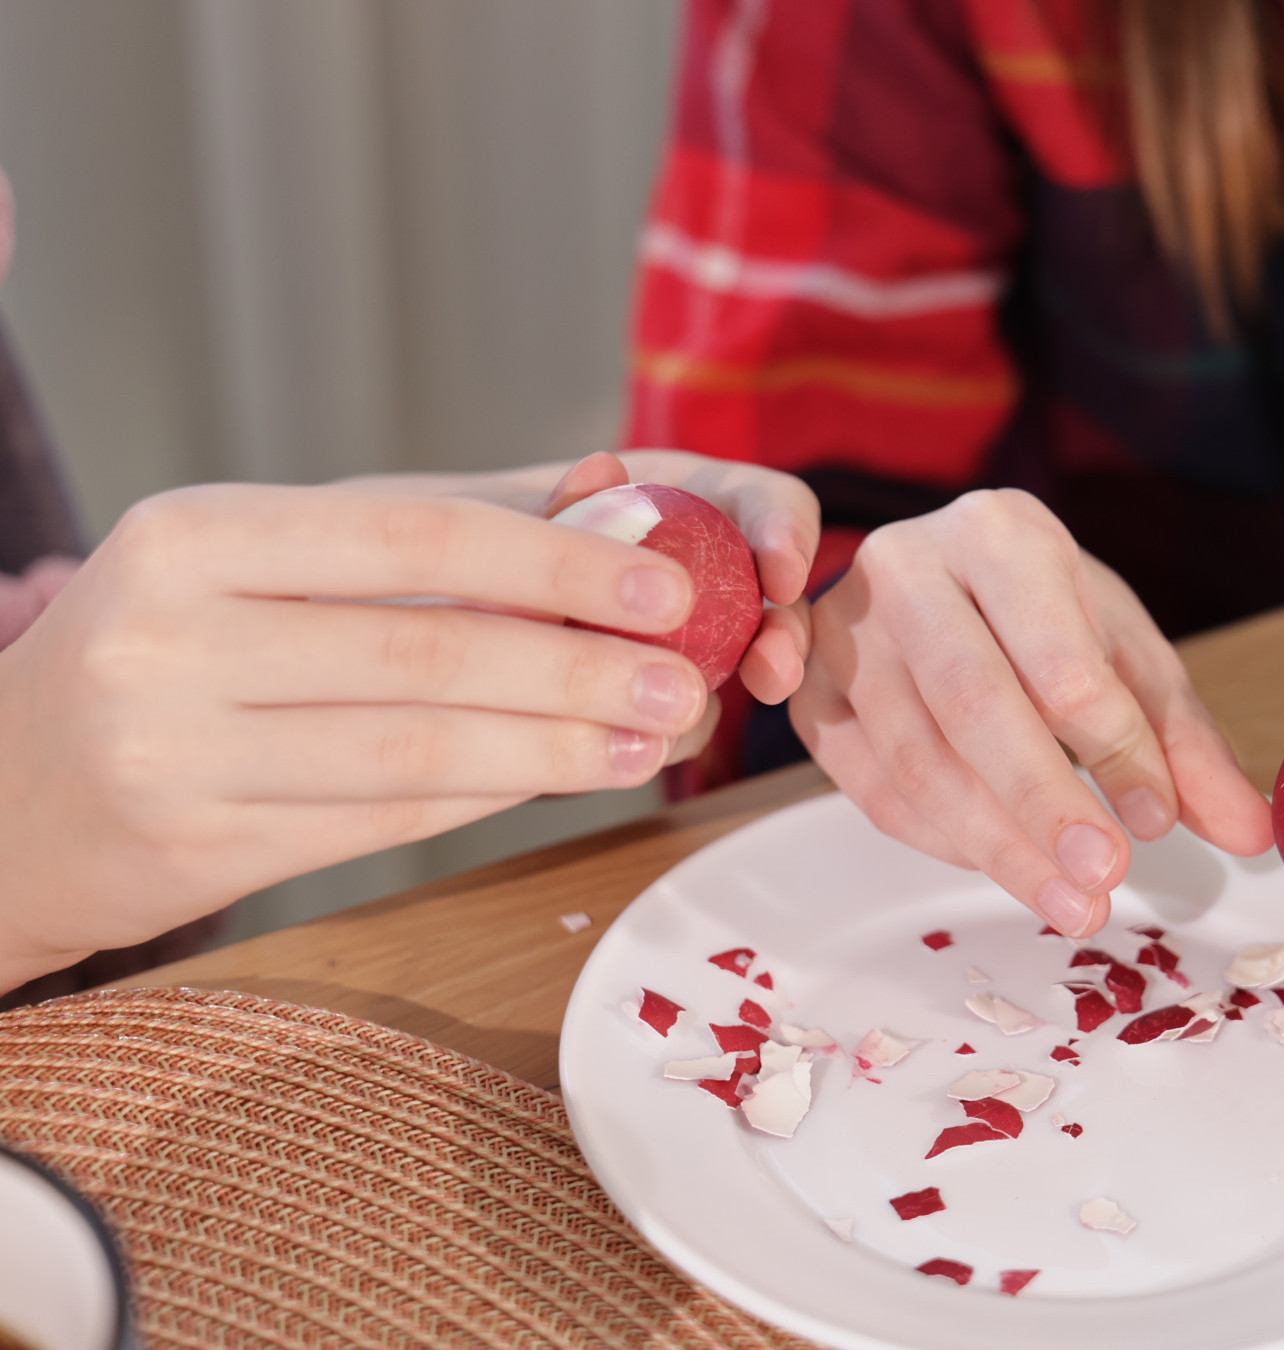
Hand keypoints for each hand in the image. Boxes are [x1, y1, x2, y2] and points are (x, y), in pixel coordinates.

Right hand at [0, 465, 813, 988]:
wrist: (5, 794)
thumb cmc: (166, 652)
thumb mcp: (257, 562)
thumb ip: (424, 538)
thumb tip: (608, 497)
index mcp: (195, 534)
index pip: (413, 535)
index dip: (556, 562)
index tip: (669, 583)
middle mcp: (169, 635)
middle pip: (428, 652)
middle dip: (581, 668)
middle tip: (689, 681)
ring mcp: (173, 750)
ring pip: (417, 750)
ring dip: (558, 748)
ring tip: (656, 738)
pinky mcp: (196, 848)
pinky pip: (384, 820)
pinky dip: (494, 797)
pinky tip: (571, 777)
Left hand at [357, 447, 820, 713]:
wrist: (358, 622)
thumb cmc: (413, 545)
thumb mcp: (472, 515)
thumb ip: (546, 504)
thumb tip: (604, 471)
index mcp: (664, 497)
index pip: (759, 500)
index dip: (784, 529)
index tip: (779, 571)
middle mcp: (678, 573)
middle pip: (770, 597)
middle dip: (785, 632)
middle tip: (770, 671)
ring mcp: (658, 650)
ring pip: (726, 673)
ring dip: (725, 690)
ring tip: (691, 715)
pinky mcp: (625, 716)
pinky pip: (664, 730)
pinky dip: (657, 735)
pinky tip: (632, 743)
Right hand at [789, 489, 1271, 937]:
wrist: (933, 583)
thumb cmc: (1040, 618)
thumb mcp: (1127, 659)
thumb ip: (1184, 745)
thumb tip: (1250, 832)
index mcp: (1000, 533)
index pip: (1059, 654)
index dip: (1114, 746)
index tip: (1156, 821)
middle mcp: (908, 565)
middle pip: (974, 703)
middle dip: (1043, 805)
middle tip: (1103, 880)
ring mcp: (842, 627)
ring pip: (915, 755)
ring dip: (995, 845)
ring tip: (1069, 905)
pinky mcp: (808, 690)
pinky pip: (870, 784)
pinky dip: (939, 838)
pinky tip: (1000, 864)